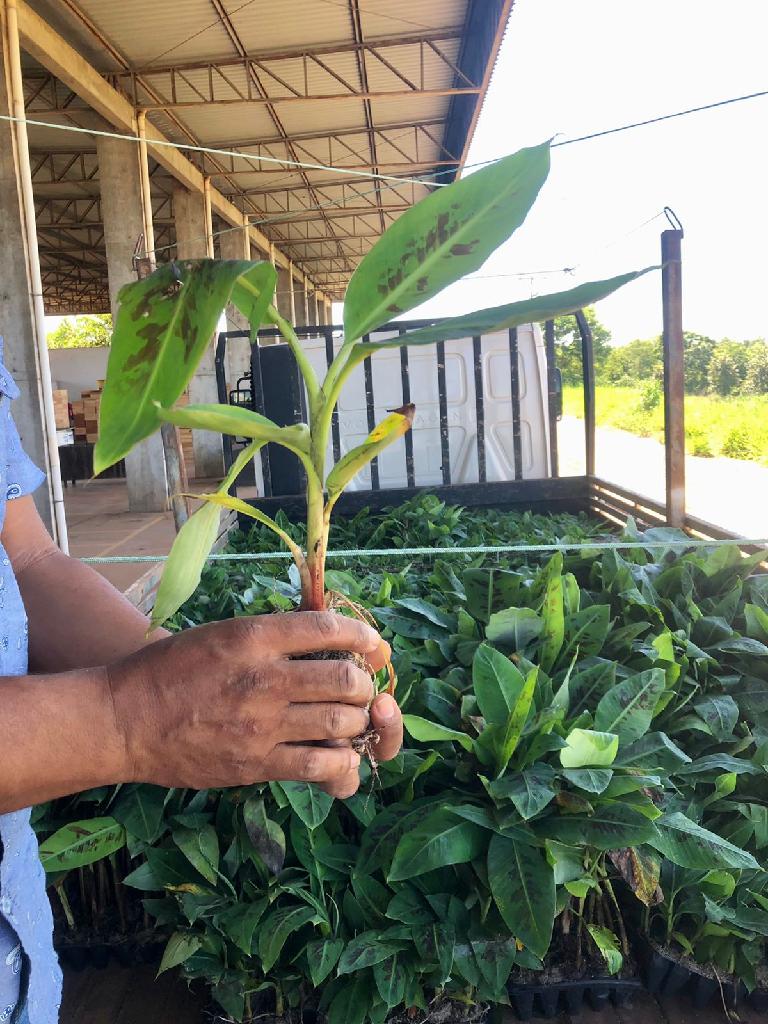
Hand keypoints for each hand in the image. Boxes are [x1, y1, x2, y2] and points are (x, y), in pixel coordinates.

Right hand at [105, 612, 400, 796]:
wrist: (125, 720)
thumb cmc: (173, 670)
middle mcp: (264, 678)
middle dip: (364, 685)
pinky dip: (341, 764)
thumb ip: (275, 634)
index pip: (329, 628)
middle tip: (359, 689)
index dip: (364, 637)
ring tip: (348, 722)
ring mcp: (261, 724)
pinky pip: (320, 766)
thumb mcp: (224, 632)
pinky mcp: (256, 763)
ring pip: (342, 723)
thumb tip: (330, 632)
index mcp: (255, 637)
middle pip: (347, 679)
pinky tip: (338, 759)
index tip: (373, 645)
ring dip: (357, 723)